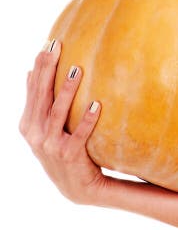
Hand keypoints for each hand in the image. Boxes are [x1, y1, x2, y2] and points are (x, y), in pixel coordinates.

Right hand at [19, 40, 107, 203]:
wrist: (76, 186)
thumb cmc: (62, 150)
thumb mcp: (44, 127)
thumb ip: (38, 102)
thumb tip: (29, 71)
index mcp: (28, 124)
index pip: (34, 89)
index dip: (40, 66)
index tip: (48, 43)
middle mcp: (36, 134)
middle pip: (42, 97)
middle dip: (48, 70)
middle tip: (57, 47)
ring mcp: (51, 146)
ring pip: (58, 113)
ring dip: (67, 91)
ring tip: (77, 69)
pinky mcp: (70, 156)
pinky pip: (80, 135)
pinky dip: (87, 120)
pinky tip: (97, 104)